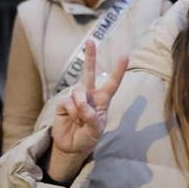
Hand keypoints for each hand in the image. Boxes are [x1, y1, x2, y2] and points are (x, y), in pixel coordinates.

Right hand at [46, 39, 126, 182]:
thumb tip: (82, 106)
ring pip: (78, 91)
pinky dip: (71, 111)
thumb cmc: (88, 138)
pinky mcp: (63, 103)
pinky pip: (68, 101)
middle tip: (91, 41)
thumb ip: (92, 119)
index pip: (112, 83)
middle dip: (90, 56)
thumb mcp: (96, 131)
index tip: (124, 55)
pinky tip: (72, 119)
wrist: (71, 146)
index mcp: (102, 101)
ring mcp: (75, 98)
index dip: (118, 70)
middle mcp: (89, 96)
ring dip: (80, 104)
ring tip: (80, 118)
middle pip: (89, 73)